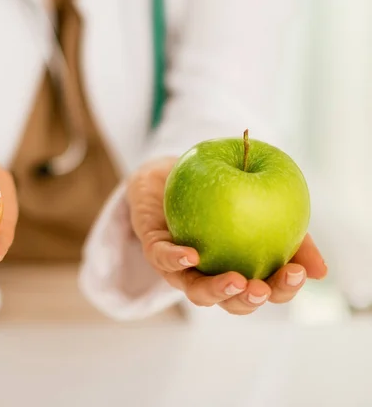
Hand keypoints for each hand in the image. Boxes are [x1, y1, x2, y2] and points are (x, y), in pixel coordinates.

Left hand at [128, 158, 326, 314]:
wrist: (173, 174)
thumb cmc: (221, 195)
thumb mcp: (261, 208)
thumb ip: (291, 236)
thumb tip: (321, 272)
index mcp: (239, 269)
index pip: (265, 290)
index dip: (281, 289)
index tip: (296, 273)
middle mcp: (210, 276)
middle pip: (231, 301)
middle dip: (247, 300)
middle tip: (261, 289)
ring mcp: (181, 267)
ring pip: (196, 290)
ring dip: (215, 290)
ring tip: (235, 280)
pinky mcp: (156, 248)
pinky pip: (163, 258)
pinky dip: (175, 260)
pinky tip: (191, 255)